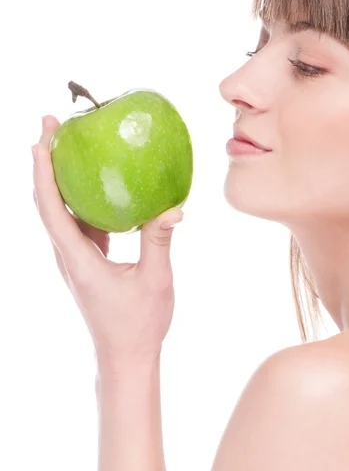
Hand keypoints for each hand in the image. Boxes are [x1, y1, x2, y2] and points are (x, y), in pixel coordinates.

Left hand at [32, 115, 183, 368]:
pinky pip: (78, 221)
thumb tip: (173, 208)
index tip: (42, 138)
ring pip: (59, 210)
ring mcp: (76, 258)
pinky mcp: (87, 260)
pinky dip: (79, 196)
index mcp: (78, 259)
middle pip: (47, 201)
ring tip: (69, 146)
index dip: (43, 171)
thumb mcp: (155, 280)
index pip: (51, 208)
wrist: (125, 355)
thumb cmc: (138, 323)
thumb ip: (159, 242)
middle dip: (45, 162)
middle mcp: (69, 255)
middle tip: (53, 125)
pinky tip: (97, 183)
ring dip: (59, 177)